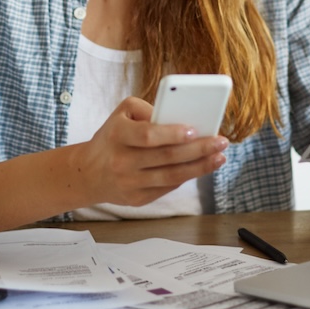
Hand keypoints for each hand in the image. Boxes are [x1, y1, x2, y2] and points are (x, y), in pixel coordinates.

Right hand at [71, 96, 228, 206]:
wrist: (88, 173)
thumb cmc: (112, 137)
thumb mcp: (121, 113)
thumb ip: (147, 109)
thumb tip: (179, 118)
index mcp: (117, 136)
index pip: (148, 136)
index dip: (172, 134)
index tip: (194, 129)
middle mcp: (122, 161)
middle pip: (166, 158)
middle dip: (199, 149)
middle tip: (221, 142)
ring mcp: (130, 184)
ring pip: (172, 176)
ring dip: (200, 167)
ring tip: (219, 157)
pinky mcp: (137, 199)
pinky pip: (168, 187)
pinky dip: (187, 177)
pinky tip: (202, 167)